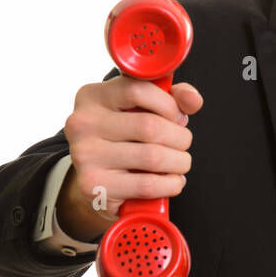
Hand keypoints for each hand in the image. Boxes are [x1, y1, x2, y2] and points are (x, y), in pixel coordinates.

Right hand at [59, 77, 202, 238]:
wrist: (98, 181)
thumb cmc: (126, 139)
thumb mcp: (145, 109)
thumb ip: (173, 97)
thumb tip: (193, 99)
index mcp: (93, 97)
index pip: (138, 90)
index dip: (169, 105)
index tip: (176, 117)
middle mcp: (82, 124)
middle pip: (150, 126)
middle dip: (180, 138)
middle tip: (181, 145)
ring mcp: (85, 155)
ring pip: (153, 157)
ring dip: (179, 163)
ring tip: (179, 164)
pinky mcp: (94, 186)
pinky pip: (149, 185)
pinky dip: (171, 184)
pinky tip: (170, 181)